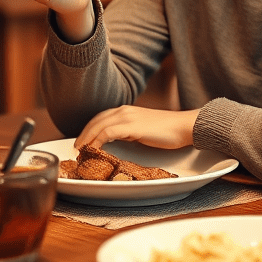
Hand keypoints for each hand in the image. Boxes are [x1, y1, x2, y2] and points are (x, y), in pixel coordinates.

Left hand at [74, 106, 198, 150]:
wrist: (184, 127)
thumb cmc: (168, 131)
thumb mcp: (143, 129)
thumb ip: (129, 132)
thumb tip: (117, 142)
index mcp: (126, 110)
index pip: (100, 118)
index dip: (89, 129)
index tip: (82, 141)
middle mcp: (123, 111)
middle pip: (95, 121)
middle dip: (84, 134)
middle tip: (77, 148)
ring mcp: (127, 117)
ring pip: (98, 126)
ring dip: (87, 139)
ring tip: (81, 151)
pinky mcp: (131, 126)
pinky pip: (107, 133)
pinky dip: (98, 141)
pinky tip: (94, 150)